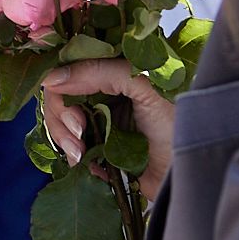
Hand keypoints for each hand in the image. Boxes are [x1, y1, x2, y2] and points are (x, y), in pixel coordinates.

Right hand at [39, 57, 174, 194]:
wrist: (187, 173)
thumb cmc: (176, 124)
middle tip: (79, 133)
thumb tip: (51, 78)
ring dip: (64, 139)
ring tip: (82, 155)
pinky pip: (69, 149)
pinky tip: (86, 164)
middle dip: (62, 116)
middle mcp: (103, 94)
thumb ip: (100, 72)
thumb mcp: (144, 86)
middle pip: (59, 96)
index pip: (70, 66)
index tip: (67, 100)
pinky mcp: (97, 149)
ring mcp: (98, 122)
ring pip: (59, 123)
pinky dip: (72, 157)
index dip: (61, 82)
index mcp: (114, 71)